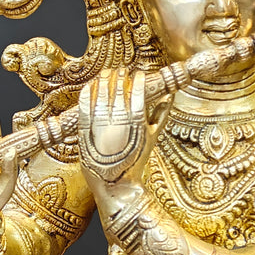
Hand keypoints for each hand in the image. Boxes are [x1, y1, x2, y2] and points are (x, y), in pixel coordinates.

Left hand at [77, 68, 169, 201]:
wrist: (114, 183)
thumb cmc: (135, 162)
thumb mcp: (153, 138)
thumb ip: (161, 114)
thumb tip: (170, 95)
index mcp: (137, 124)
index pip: (137, 93)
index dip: (138, 80)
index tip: (139, 74)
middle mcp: (118, 124)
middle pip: (118, 90)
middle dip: (120, 76)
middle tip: (122, 70)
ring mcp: (100, 127)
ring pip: (100, 95)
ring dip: (103, 80)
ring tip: (107, 73)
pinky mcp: (85, 130)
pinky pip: (84, 106)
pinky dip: (88, 93)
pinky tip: (91, 85)